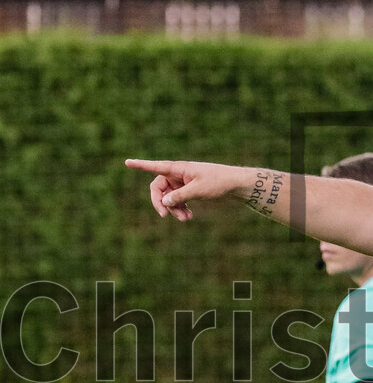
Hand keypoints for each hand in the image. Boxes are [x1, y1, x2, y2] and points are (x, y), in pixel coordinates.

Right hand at [125, 159, 244, 221]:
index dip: (141, 165)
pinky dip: (181, 209)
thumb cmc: (218, 182)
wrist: (236, 185)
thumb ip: (179, 196)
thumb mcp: (198, 190)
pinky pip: (178, 201)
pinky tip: (189, 217)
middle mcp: (178, 174)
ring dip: (174, 209)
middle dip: (161, 203)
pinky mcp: (189, 191)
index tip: (126, 162)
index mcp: (179, 168)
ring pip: (169, 198)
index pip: (155, 166)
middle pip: (159, 188)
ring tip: (186, 219)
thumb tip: (164, 202)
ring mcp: (183, 183)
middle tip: (164, 216)